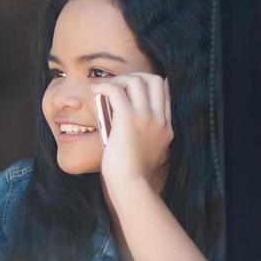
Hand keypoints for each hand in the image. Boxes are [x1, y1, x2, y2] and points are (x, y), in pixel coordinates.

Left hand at [91, 72, 173, 192]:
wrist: (131, 184)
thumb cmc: (133, 175)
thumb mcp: (149, 153)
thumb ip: (146, 138)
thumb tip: (130, 128)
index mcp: (166, 127)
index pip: (164, 92)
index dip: (149, 83)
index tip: (134, 84)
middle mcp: (159, 119)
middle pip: (155, 79)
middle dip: (136, 76)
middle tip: (118, 84)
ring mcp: (146, 117)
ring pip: (136, 80)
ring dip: (118, 80)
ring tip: (104, 90)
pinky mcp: (128, 118)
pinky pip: (115, 90)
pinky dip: (103, 87)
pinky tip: (94, 92)